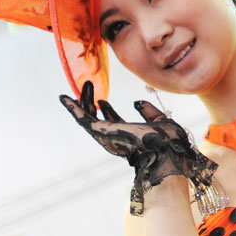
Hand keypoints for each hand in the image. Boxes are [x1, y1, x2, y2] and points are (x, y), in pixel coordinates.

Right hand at [60, 81, 217, 213]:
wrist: (169, 151)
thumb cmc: (170, 142)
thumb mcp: (161, 121)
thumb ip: (149, 111)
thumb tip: (137, 102)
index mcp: (129, 136)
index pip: (113, 122)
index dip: (107, 110)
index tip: (102, 100)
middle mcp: (115, 138)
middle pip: (97, 118)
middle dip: (91, 102)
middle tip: (88, 85)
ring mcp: (107, 136)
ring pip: (88, 117)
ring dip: (83, 101)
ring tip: (82, 85)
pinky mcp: (102, 132)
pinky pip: (83, 119)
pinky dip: (73, 108)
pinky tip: (65, 98)